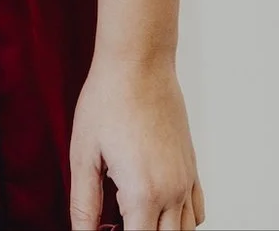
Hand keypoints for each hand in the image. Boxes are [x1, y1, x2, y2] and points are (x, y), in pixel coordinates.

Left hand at [70, 56, 202, 229]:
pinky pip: (196, 212)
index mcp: (143, 193)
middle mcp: (172, 192)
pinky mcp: (192, 168)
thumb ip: (83, 202)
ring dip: (158, 230)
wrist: (139, 64)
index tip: (103, 228)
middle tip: (110, 221)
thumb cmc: (107, 102)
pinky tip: (152, 206)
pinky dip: (179, 220)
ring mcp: (186, 181)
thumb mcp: (83, 155)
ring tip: (127, 214)